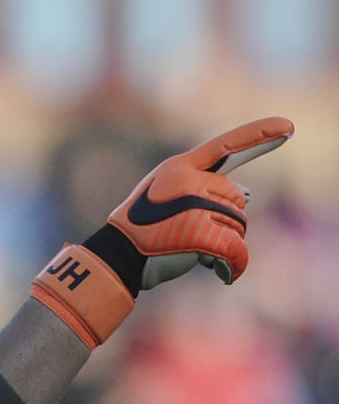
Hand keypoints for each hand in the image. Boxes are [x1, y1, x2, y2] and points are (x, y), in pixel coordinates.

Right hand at [30, 117, 292, 347]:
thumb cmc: (140, 232)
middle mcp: (189, 181)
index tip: (290, 128)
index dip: (258, 135)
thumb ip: (202, 191)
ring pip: (239, 224)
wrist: (115, 258)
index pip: (224, 146)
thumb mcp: (165, 200)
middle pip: (237, 198)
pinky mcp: (200, 232)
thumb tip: (250, 195)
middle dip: (226, 220)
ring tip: (194, 253)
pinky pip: (236, 249)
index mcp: (178, 168)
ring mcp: (195, 205)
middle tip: (194, 236)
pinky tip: (225, 275)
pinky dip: (235, 265)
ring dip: (226, 244)